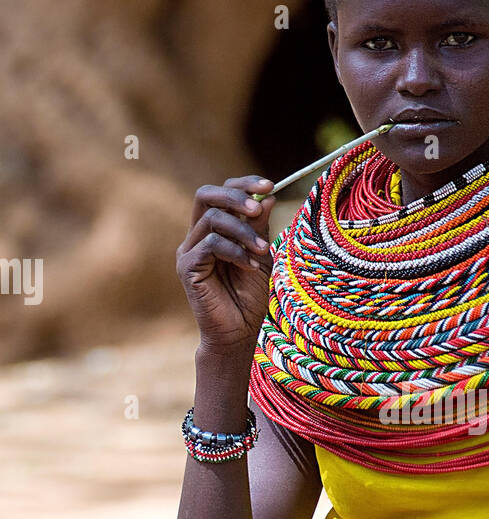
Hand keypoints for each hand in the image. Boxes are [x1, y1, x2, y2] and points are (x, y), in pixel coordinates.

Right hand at [177, 175, 275, 353]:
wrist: (238, 334)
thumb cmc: (249, 298)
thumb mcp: (261, 257)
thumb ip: (260, 228)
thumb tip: (268, 196)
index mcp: (214, 230)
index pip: (221, 194)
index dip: (243, 184)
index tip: (269, 186)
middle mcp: (197, 237)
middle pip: (206, 195)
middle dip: (234, 195)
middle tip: (257, 207)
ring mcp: (189, 251)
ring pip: (212, 219)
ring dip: (243, 231)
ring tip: (262, 251)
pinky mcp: (187, 267)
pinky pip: (210, 244)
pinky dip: (235, 251)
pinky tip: (250, 266)